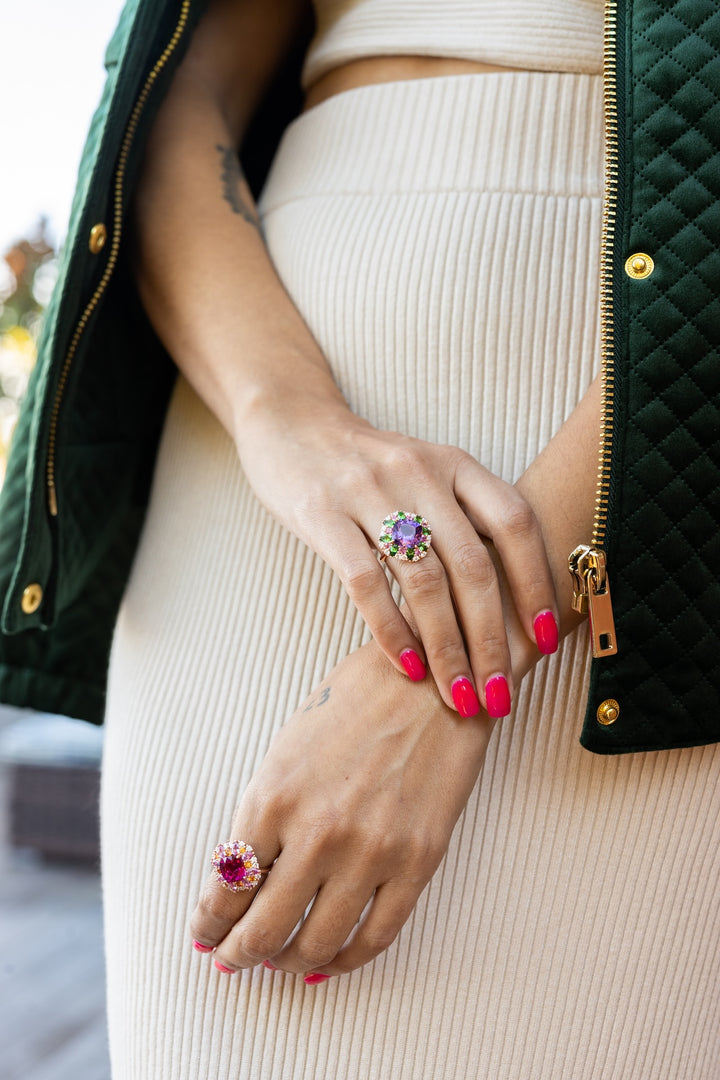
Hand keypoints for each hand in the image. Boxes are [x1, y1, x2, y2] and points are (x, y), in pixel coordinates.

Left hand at [190, 638, 497, 978]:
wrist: (434, 676)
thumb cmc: (357, 702)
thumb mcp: (289, 749)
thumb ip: (264, 816)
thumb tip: (242, 878)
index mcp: (273, 796)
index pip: (227, 888)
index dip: (211, 924)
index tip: (207, 935)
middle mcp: (317, 831)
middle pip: (262, 929)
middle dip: (239, 954)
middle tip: (233, 960)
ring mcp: (371, 851)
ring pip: (316, 945)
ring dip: (288, 964)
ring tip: (280, 962)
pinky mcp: (418, 861)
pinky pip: (375, 937)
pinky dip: (346, 961)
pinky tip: (330, 960)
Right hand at [235, 396, 558, 716]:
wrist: (292, 424)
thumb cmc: (368, 467)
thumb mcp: (426, 475)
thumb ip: (463, 520)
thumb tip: (513, 601)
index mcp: (455, 464)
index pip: (514, 523)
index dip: (536, 584)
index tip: (546, 641)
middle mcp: (419, 472)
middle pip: (472, 564)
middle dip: (491, 639)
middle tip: (500, 694)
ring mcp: (369, 490)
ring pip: (423, 581)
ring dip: (446, 647)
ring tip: (457, 694)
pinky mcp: (322, 512)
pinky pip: (364, 582)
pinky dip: (391, 631)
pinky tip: (406, 667)